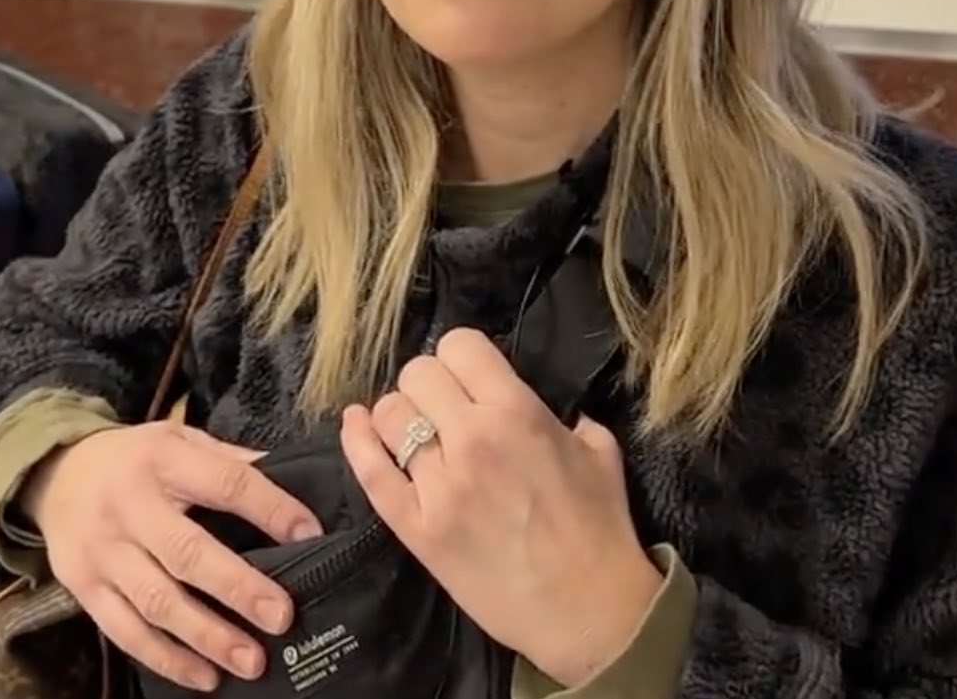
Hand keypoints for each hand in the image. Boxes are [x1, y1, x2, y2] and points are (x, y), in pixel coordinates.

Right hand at [19, 421, 323, 690]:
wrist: (55, 474)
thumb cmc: (135, 460)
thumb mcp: (178, 439)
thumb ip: (229, 461)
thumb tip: (294, 477)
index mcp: (163, 459)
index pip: (225, 483)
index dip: (270, 509)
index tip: (309, 535)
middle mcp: (129, 505)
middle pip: (187, 553)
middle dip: (237, 588)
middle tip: (281, 617)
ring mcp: (103, 550)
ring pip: (157, 601)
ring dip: (206, 636)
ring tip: (250, 660)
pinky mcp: (84, 587)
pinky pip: (125, 631)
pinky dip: (166, 659)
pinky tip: (204, 677)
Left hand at [341, 328, 660, 688]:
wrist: (588, 611)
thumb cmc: (600, 531)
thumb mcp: (600, 453)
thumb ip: (568, 417)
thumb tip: (545, 407)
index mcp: (517, 413)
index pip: (459, 345)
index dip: (461, 358)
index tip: (468, 378)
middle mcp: (471, 439)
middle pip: (417, 374)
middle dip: (429, 384)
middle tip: (443, 409)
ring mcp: (438, 485)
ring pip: (388, 414)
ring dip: (399, 415)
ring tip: (414, 432)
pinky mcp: (415, 527)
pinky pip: (369, 470)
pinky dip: (356, 441)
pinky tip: (356, 425)